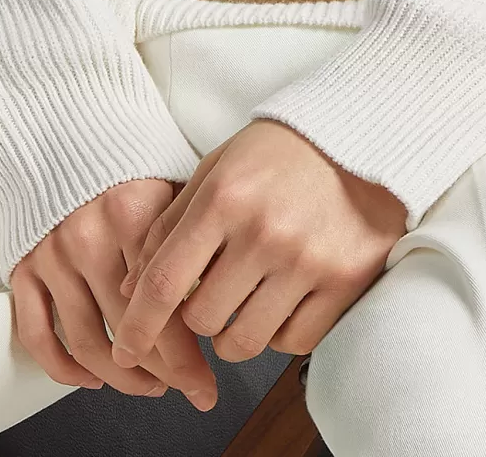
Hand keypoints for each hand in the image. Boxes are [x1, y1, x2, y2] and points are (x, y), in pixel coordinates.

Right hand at [9, 178, 220, 410]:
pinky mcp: (23, 268)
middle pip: (129, 331)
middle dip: (163, 372)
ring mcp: (52, 257)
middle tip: (186, 388)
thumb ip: (188, 240)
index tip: (206, 385)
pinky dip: (64, 369)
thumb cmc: (128, 164)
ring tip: (149, 384)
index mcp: (130, 214)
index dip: (187, 358)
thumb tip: (216, 304)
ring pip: (88, 345)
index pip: (164, 306)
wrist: (64, 133)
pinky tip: (91, 378)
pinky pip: (38, 337)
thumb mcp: (171, 185)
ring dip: (121, 378)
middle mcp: (87, 238)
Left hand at [109, 120, 406, 380]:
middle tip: (213, 290)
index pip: (165, 281)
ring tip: (246, 299)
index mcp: (225, 198)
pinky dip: (280, 332)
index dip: (138, 325)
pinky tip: (283, 300)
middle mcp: (264, 233)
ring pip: (245, 342)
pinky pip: (293, 342)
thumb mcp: (217, 169)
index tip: (125, 349)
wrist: (360, 135)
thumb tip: (131, 286)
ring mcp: (308, 261)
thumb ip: (171, 224)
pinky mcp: (345, 282)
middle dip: (196, 316)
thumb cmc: (280, 151)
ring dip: (234, 332)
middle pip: (202, 320)